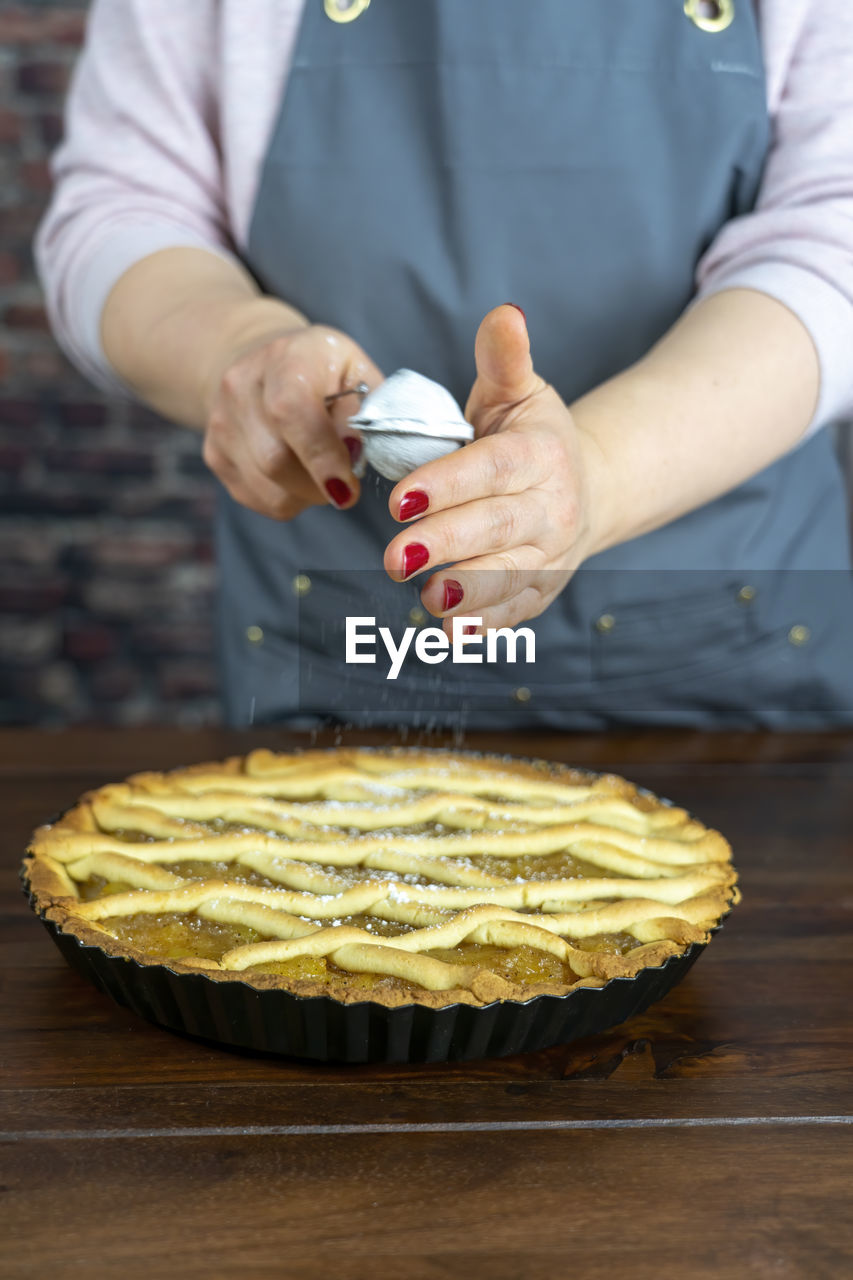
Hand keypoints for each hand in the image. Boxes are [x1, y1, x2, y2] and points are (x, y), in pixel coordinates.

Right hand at [203, 322, 382, 519]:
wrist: (262, 363)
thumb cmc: (323, 370)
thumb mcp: (356, 372)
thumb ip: (366, 410)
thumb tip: (356, 453)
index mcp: (284, 358)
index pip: (291, 412)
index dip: (320, 456)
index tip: (346, 487)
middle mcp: (240, 387)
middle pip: (276, 460)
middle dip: (321, 484)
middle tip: (347, 482)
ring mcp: (221, 424)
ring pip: (270, 489)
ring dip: (308, 494)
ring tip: (322, 470)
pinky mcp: (215, 456)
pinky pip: (261, 499)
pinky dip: (290, 498)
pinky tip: (298, 472)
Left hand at [383, 304, 607, 629]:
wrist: (588, 488)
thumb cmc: (533, 435)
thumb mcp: (519, 391)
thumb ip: (504, 358)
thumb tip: (505, 312)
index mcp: (540, 455)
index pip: (491, 470)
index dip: (448, 484)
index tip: (401, 498)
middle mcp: (552, 508)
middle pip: (496, 528)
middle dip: (445, 544)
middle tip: (394, 557)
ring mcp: (551, 555)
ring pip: (511, 576)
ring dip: (471, 592)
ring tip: (429, 601)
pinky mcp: (543, 590)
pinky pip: (517, 610)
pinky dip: (488, 624)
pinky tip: (452, 634)